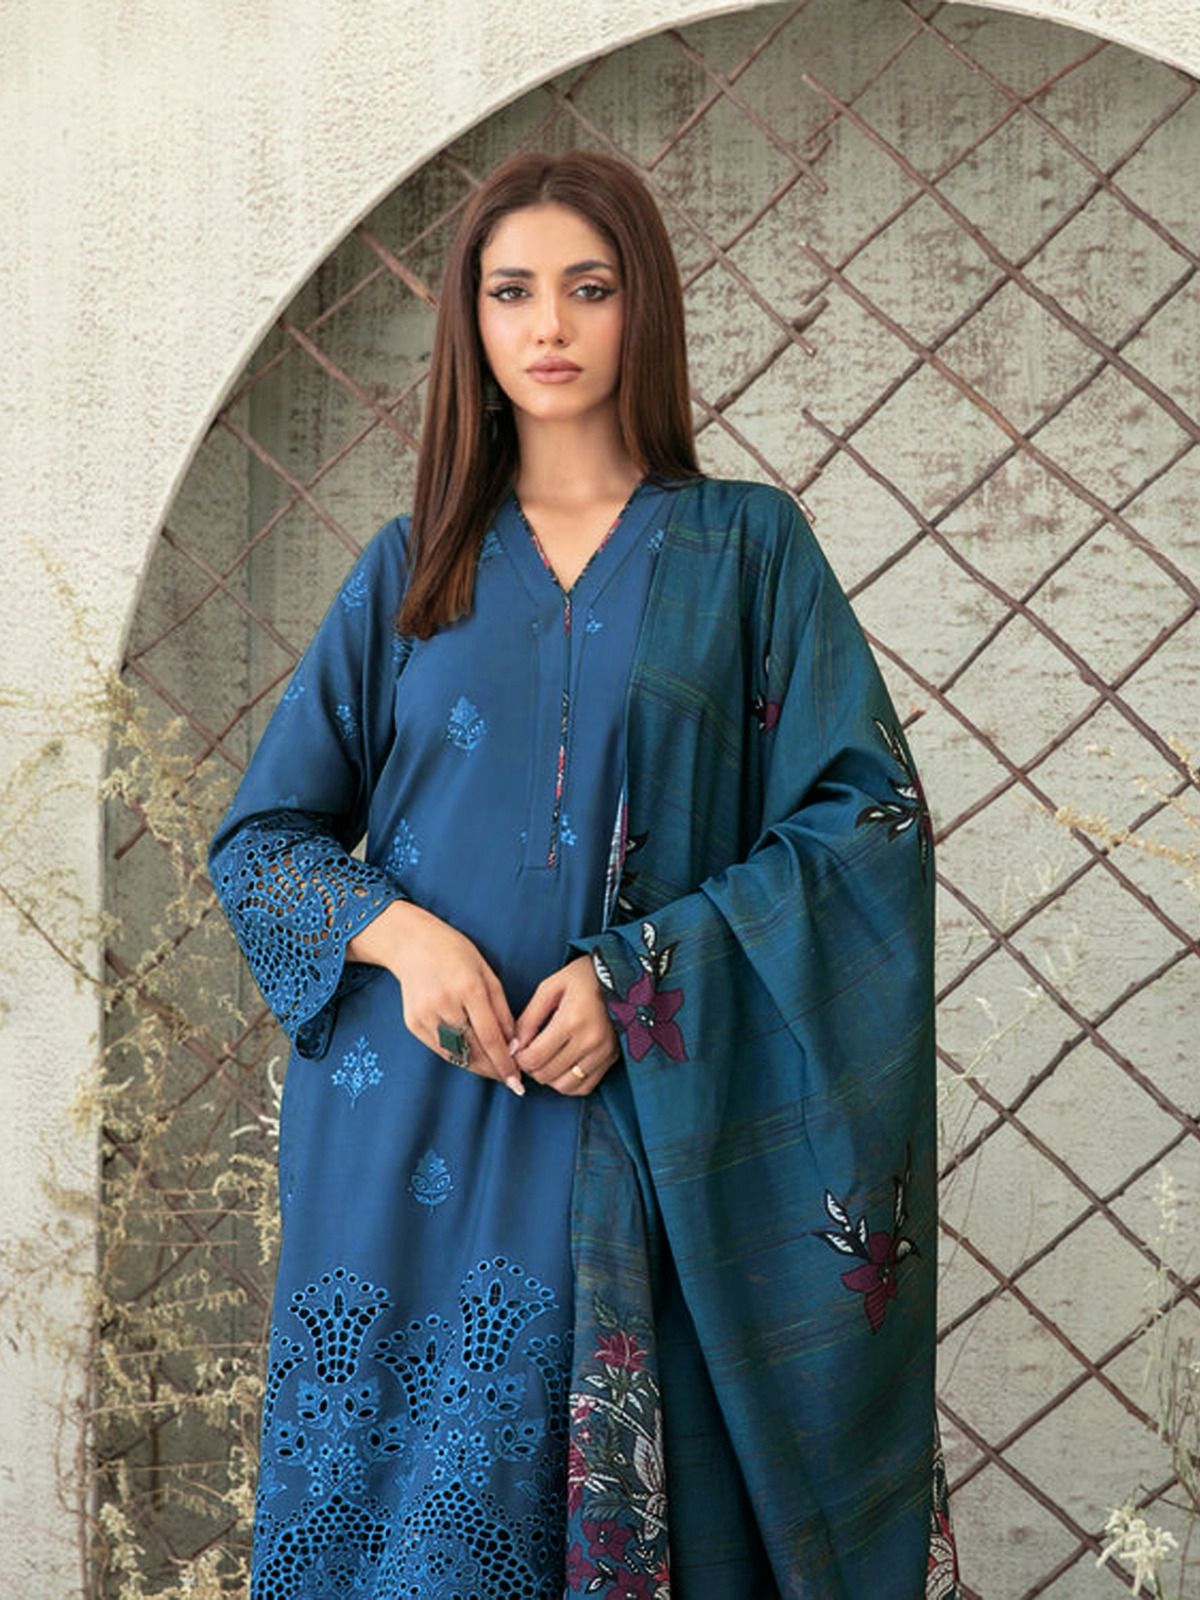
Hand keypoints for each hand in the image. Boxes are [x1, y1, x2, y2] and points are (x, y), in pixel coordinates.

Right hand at [348, 900, 524, 1094]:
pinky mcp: (413, 1024)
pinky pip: (440, 1050)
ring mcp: (426, 1015)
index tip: (518, 1081)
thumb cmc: (456, 954)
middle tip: (511, 1080)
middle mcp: (445, 1004)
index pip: (490, 1037)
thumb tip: (514, 1044)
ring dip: (478, 1067)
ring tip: (495, 1071)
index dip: (505, 1063)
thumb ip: (501, 1009)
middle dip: (494, 1069)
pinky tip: (472, 1059)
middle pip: (473, 1050)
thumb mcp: (487, 973)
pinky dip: (458, 1058)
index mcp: (468, 988)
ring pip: (456, 1055)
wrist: (412, 945)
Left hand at [509, 954, 621, 1095]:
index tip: (518, 1048)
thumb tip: (514, 1048)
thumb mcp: (550, 988)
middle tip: (530, 1053)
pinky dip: (569, 1084)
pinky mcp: (612, 1059)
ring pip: (564, 1086)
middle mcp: (590, 1041)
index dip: (519, 1058)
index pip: (534, 1058)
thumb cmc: (582, 977)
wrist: (622, 976)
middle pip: (546, 1075)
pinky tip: (563, 1067)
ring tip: (546, 1060)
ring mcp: (603, 1053)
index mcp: (571, 1020)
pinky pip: (585, 1087)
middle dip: (531, 1068)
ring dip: (549, 1078)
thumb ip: (529, 1018)